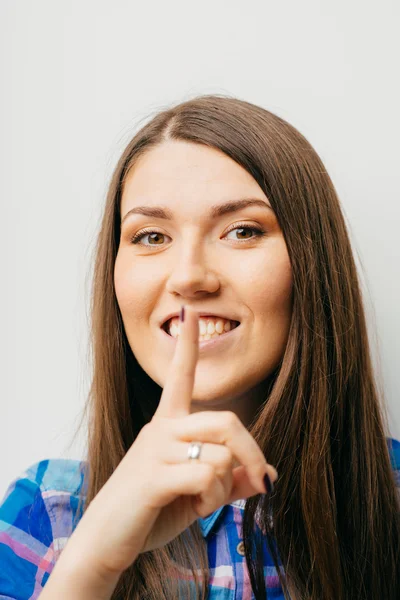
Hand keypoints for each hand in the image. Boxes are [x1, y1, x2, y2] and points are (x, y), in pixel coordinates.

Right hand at [69, 306, 277, 577]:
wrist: (107, 541)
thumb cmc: (152, 510)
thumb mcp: (198, 492)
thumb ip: (231, 480)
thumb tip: (268, 475)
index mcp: (168, 424)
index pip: (179, 376)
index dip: (187, 345)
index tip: (189, 310)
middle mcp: (161, 429)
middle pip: (226, 420)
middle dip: (252, 452)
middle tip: (259, 480)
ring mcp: (155, 450)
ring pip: (220, 453)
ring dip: (225, 486)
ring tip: (205, 501)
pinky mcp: (152, 476)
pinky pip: (207, 475)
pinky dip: (214, 497)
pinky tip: (196, 508)